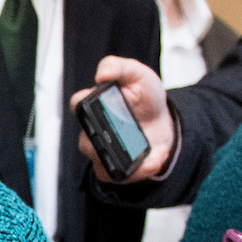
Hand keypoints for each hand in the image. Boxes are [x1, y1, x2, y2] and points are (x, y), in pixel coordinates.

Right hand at [70, 55, 174, 182]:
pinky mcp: (112, 167)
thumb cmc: (144, 96)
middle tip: (125, 135)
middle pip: (86, 140)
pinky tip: (155, 159)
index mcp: (93, 104)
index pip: (79, 104)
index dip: (83, 104)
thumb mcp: (138, 74)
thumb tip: (101, 74)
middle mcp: (92, 129)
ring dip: (127, 159)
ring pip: (102, 160)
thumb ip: (120, 67)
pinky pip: (117, 175)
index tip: (93, 102)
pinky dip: (138, 170)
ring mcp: (101, 150)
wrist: (162, 119)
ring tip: (152, 153)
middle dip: (105, 140)